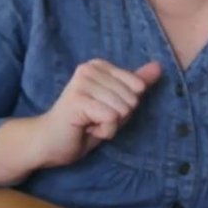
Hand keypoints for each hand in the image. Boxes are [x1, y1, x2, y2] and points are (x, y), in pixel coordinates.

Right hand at [38, 60, 162, 165]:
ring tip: (88, 124)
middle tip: (93, 119)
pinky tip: (85, 129)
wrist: (49, 142)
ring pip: (122, 109)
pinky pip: (111, 118)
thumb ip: (135, 85)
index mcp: (98, 65)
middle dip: (118, 117)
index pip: (137, 86)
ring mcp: (81, 83)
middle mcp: (88, 68)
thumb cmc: (83, 124)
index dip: (125, 106)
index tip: (102, 110)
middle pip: (131, 98)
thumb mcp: (115, 103)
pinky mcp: (77, 100)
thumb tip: (158, 67)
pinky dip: (104, 131)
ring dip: (110, 126)